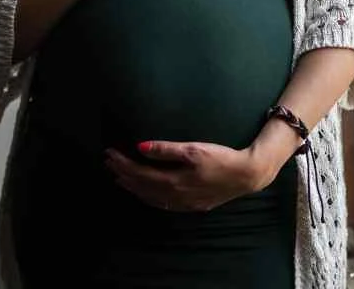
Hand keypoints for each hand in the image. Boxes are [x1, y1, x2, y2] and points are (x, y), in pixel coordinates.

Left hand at [103, 140, 280, 211]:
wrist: (246, 175)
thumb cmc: (221, 158)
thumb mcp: (193, 149)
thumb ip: (165, 150)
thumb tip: (139, 147)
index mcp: (173, 181)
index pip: (140, 173)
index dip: (123, 164)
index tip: (110, 153)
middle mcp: (174, 196)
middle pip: (142, 186)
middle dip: (123, 174)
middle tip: (108, 163)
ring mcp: (183, 203)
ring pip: (150, 198)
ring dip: (133, 187)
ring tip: (119, 178)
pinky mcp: (191, 206)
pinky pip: (162, 204)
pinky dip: (148, 198)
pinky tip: (145, 194)